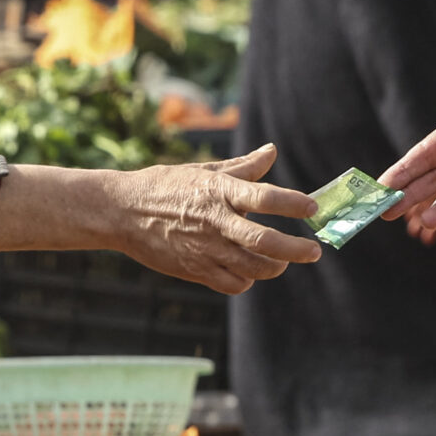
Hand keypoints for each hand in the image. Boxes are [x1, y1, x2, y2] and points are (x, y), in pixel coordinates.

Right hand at [0, 148, 321, 294]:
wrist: (120, 212)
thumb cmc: (164, 186)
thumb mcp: (203, 172)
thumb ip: (243, 167)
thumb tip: (272, 151)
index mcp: (218, 192)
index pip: (263, 196)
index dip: (291, 202)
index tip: (313, 207)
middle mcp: (215, 221)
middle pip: (265, 241)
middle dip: (296, 249)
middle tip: (314, 251)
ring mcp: (204, 249)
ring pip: (253, 268)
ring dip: (275, 267)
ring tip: (283, 261)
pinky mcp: (194, 270)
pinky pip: (232, 284)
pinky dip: (247, 281)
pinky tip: (249, 272)